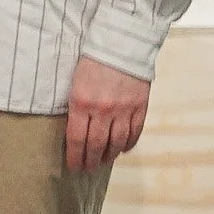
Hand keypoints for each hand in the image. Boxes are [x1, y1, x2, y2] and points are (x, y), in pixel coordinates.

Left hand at [65, 56, 151, 170]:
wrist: (120, 44)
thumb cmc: (91, 61)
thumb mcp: (74, 82)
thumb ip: (75, 106)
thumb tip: (73, 130)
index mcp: (81, 103)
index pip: (76, 139)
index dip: (75, 157)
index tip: (74, 167)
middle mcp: (102, 110)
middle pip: (96, 145)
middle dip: (91, 161)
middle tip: (88, 169)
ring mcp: (123, 110)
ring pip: (117, 142)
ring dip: (109, 155)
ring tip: (103, 161)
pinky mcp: (140, 106)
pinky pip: (135, 132)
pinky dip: (128, 144)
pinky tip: (122, 149)